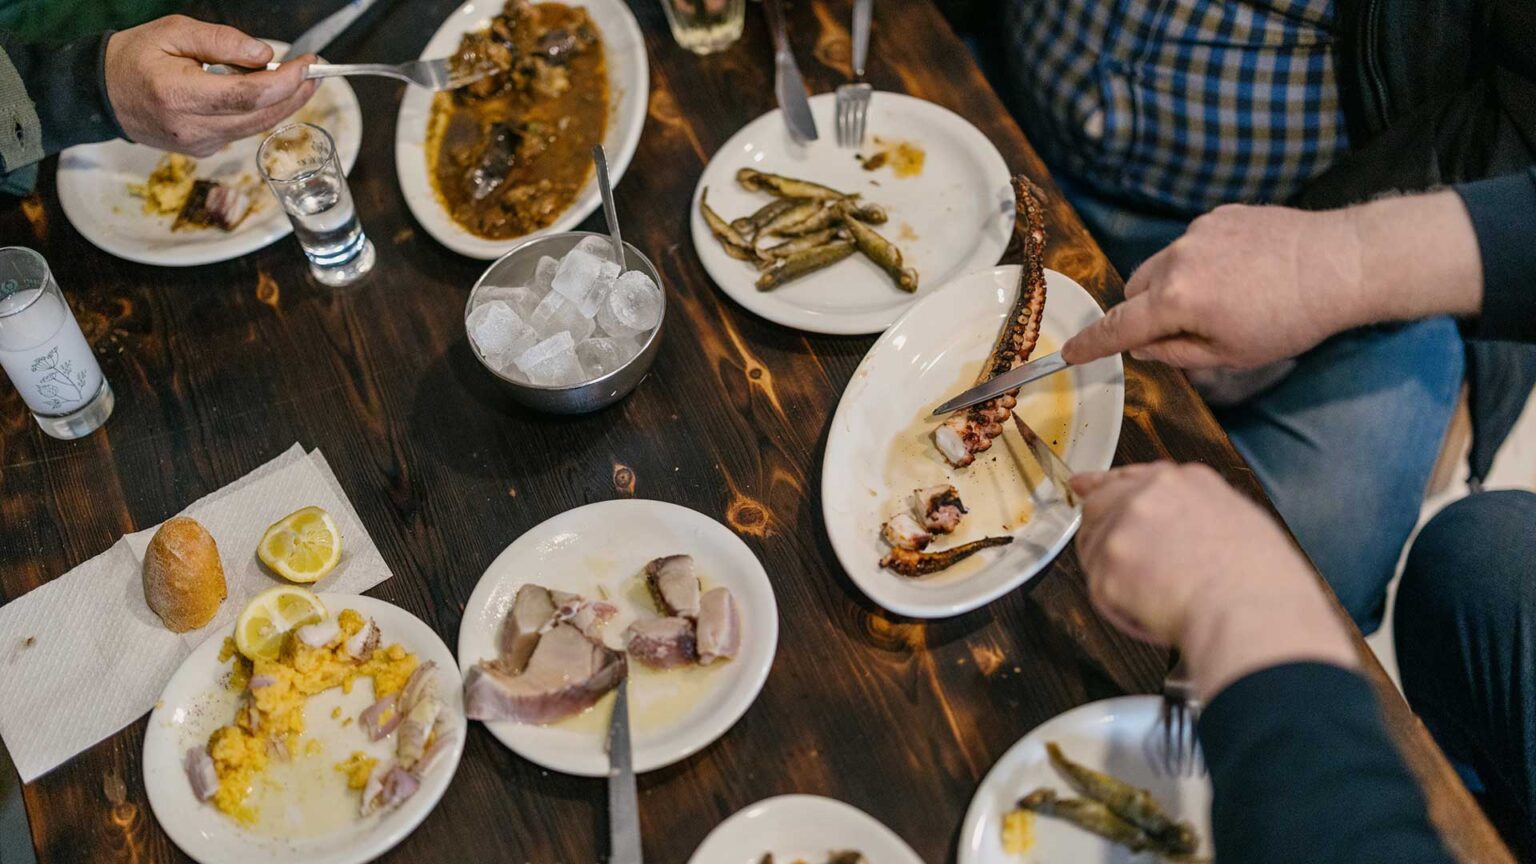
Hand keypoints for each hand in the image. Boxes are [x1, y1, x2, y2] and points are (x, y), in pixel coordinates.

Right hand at [104, 16, 317, 156]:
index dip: (285, 82)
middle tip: (316, 72)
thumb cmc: (135, 56)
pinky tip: (268, 93)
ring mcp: (198, 144)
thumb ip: (221, 42)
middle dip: (295, 94)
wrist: (102, 93)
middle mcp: (190, 127)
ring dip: (283, 104)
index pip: (247, 96)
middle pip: (259, 117)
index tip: (308, 64)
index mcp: (179, 95)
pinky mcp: (203, 149)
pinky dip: (260, 112)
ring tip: (302, 80)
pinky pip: (241, 131)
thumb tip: (264, 54)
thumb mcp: (173, 32)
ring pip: (255, 128)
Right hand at [1060, 191, 1483, 370]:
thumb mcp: (1231, 355)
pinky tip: (1242, 274)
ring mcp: (1198, 232)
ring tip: (1226, 299)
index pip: (1118, 325)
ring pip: (1164, 266)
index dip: (1091, 343)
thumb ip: (1176, 353)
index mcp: (1176, 300)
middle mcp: (1178, 259)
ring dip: (1176, 286)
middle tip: (1186, 331)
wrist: (1343, 264)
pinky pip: (1192, 244)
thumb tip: (1144, 346)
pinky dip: (1202, 263)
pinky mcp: (1220, 214)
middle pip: (1136, 290)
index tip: (1068, 353)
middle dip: (1147, 312)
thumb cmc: (1291, 319)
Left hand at [1070, 462, 1356, 697]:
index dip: (1104, 485)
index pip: (1130, 476)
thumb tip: (1179, 528)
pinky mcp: (1107, 566)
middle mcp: (1148, 496)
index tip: (1085, 486)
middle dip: (1104, 537)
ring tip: (1160, 600)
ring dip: (1116, 578)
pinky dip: (1121, 610)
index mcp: (1184, 482)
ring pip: (1095, 552)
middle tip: (1123, 570)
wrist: (1252, 613)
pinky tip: (1155, 615)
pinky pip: (1100, 592)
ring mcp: (1123, 528)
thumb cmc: (1261, 582)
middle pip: (1099, 507)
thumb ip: (1196, 512)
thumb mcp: (1240, 520)